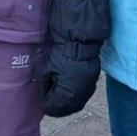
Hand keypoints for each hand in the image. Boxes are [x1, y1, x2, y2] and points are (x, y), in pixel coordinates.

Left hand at [39, 0, 108, 117]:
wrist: (81, 28)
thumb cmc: (60, 44)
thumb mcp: (47, 63)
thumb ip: (46, 80)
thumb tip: (44, 88)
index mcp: (69, 89)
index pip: (57, 106)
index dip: (48, 105)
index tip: (42, 102)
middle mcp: (82, 90)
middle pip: (69, 105)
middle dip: (58, 103)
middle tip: (48, 98)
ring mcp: (90, 82)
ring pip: (78, 97)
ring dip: (67, 97)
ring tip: (56, 92)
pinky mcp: (94, 73)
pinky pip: (84, 88)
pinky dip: (75, 89)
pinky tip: (68, 84)